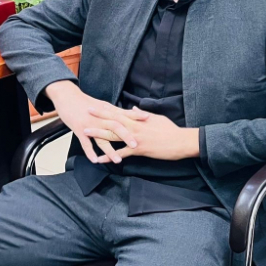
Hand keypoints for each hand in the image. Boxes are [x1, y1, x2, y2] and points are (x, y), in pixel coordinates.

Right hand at [46, 81, 147, 162]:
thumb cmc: (86, 102)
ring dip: (109, 150)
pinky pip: (85, 143)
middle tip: (136, 145)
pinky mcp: (79, 129)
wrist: (67, 97)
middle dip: (126, 136)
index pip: (125, 114)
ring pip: (101, 138)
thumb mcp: (104, 105)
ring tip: (118, 160)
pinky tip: (95, 160)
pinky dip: (90, 152)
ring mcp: (90, 124)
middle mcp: (100, 118)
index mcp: (108, 111)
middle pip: (115, 127)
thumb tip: (132, 114)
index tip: (149, 120)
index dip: (137, 117)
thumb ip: (117, 111)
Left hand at [85, 106, 199, 161]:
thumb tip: (134, 109)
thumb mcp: (157, 118)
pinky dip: (109, 156)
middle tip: (85, 113)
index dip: (106, 110)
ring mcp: (135, 139)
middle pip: (113, 121)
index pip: (119, 113)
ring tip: (85, 133)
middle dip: (98, 117)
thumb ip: (143, 115)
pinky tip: (100, 159)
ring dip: (99, 134)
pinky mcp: (139, 150)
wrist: (180, 141)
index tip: (95, 106)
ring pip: (113, 135)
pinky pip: (121, 153)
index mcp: (138, 120)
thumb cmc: (171, 130)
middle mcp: (134, 128)